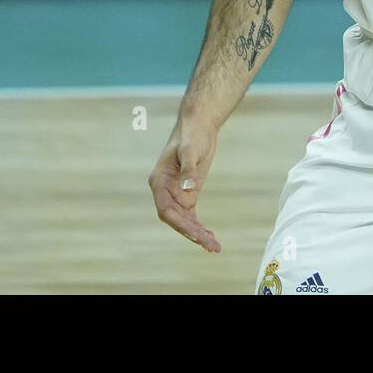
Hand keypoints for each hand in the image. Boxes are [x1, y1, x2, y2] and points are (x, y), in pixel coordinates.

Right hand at [149, 119, 222, 252]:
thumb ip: (189, 170)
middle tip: (211, 245)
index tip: (194, 234)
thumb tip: (188, 190)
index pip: (165, 209)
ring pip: (184, 220)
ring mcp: (176, 193)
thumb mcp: (191, 150)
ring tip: (214, 247)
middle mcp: (165, 190)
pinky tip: (210, 237)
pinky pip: (191, 215)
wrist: (198, 125)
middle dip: (192, 233)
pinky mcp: (188, 192)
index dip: (179, 224)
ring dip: (197, 234)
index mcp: (158, 181)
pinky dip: (199, 226)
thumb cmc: (191, 135)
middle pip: (176, 219)